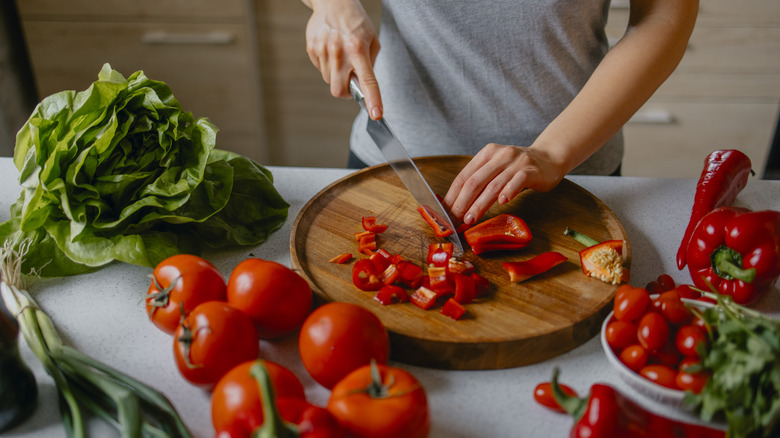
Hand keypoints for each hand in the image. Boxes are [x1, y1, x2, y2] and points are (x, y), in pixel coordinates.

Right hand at [304, 0, 382, 118]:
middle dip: (345, 92)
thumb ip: (369, 63)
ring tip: (341, 57)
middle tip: (350, 82)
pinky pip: (320, 69)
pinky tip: (331, 50)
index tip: (376, 114)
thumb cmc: (356, 21)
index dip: (372, 100)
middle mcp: (340, 51)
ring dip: (336, 76)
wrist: (334, 1)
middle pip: (338, 90)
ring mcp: (323, 50)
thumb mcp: (372, 39)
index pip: (367, 80)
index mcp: (358, 49)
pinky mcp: (312, 49)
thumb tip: (363, 85)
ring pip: (328, 80)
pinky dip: (327, 66)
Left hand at [443, 143, 565, 224]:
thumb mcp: (497, 169)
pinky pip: (517, 181)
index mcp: (486, 154)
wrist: (549, 158)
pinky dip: (508, 192)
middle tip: (454, 221)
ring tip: (470, 219)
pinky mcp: (531, 170)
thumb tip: (458, 207)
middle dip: (462, 203)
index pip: (464, 176)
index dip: (452, 196)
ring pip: (493, 185)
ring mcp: (515, 161)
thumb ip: (481, 182)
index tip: (445, 213)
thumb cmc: (519, 168)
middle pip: (475, 182)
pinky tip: (502, 203)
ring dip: (479, 204)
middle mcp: (499, 155)